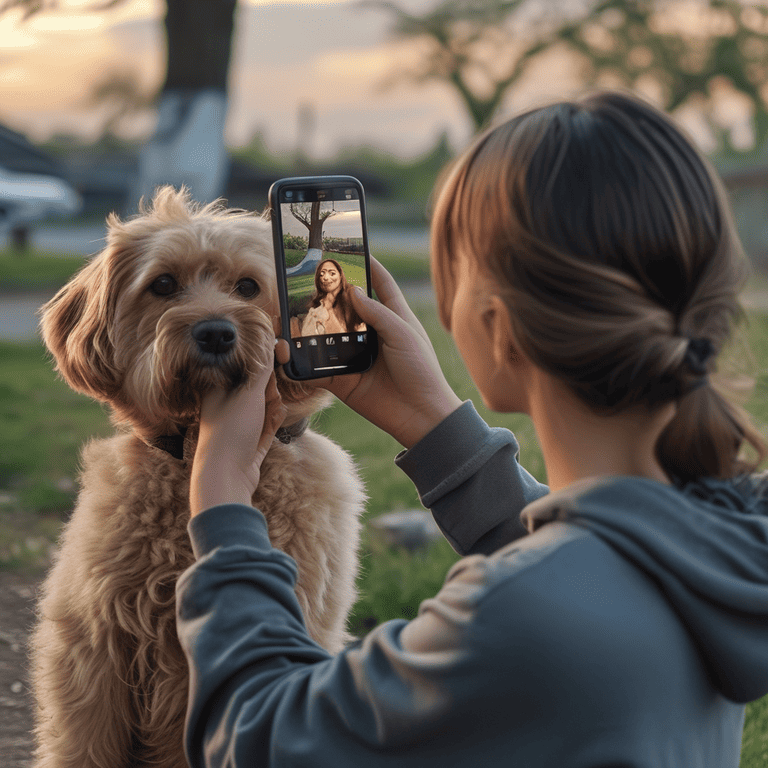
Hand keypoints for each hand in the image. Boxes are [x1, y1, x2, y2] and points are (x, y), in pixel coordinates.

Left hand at [190, 358, 286, 516]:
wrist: (225, 476)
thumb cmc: (230, 431)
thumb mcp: (249, 394)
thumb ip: (262, 369)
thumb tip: (270, 342)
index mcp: (217, 390)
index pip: (243, 369)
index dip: (260, 368)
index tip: (272, 367)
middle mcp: (226, 406)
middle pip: (256, 388)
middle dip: (269, 390)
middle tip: (270, 395)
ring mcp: (239, 424)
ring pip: (264, 406)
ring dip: (273, 406)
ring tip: (272, 411)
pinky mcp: (250, 442)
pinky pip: (267, 424)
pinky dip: (273, 421)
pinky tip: (274, 421)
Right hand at [303, 257, 461, 447]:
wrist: (420, 416)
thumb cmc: (421, 370)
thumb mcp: (403, 334)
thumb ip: (378, 312)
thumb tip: (353, 291)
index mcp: (393, 317)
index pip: (379, 283)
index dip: (367, 264)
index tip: (351, 247)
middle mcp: (371, 333)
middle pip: (345, 307)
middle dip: (328, 294)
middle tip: (308, 277)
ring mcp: (355, 356)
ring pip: (327, 335)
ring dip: (310, 325)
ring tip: (290, 309)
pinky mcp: (343, 380)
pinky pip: (318, 369)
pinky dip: (303, 362)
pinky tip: (288, 350)